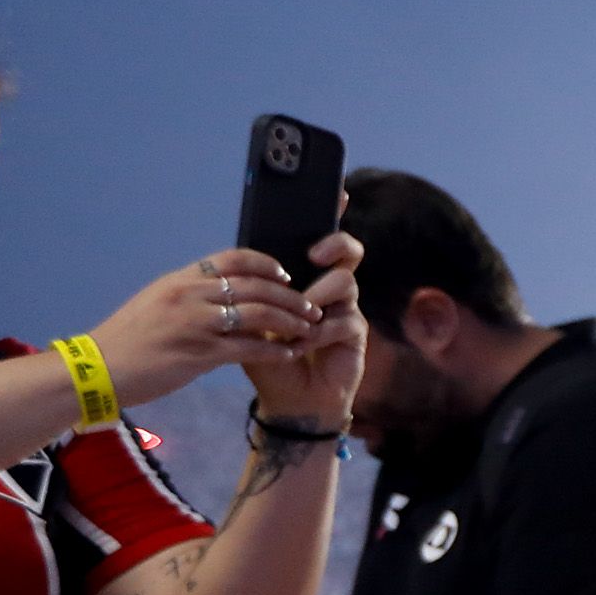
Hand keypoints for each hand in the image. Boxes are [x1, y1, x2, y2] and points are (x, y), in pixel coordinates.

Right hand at [89, 251, 340, 406]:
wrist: (97, 370)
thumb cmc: (126, 341)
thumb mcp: (155, 304)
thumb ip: (187, 295)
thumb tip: (216, 291)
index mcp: (181, 281)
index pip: (233, 259)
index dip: (266, 264)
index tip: (285, 273)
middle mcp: (190, 296)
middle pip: (256, 286)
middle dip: (290, 296)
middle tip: (311, 306)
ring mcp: (196, 324)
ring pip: (260, 314)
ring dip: (291, 321)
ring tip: (310, 329)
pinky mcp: (200, 354)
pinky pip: (251, 348)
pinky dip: (276, 350)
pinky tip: (291, 354)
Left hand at [238, 232, 365, 427]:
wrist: (286, 401)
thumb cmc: (265, 358)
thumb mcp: (248, 320)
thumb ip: (250, 294)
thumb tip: (241, 265)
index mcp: (302, 279)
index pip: (318, 239)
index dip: (331, 215)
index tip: (339, 194)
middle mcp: (327, 288)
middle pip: (347, 251)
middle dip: (335, 244)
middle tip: (315, 254)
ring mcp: (344, 309)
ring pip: (344, 282)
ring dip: (318, 296)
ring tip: (299, 319)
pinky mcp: (354, 333)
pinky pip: (344, 320)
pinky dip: (319, 333)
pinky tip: (301, 346)